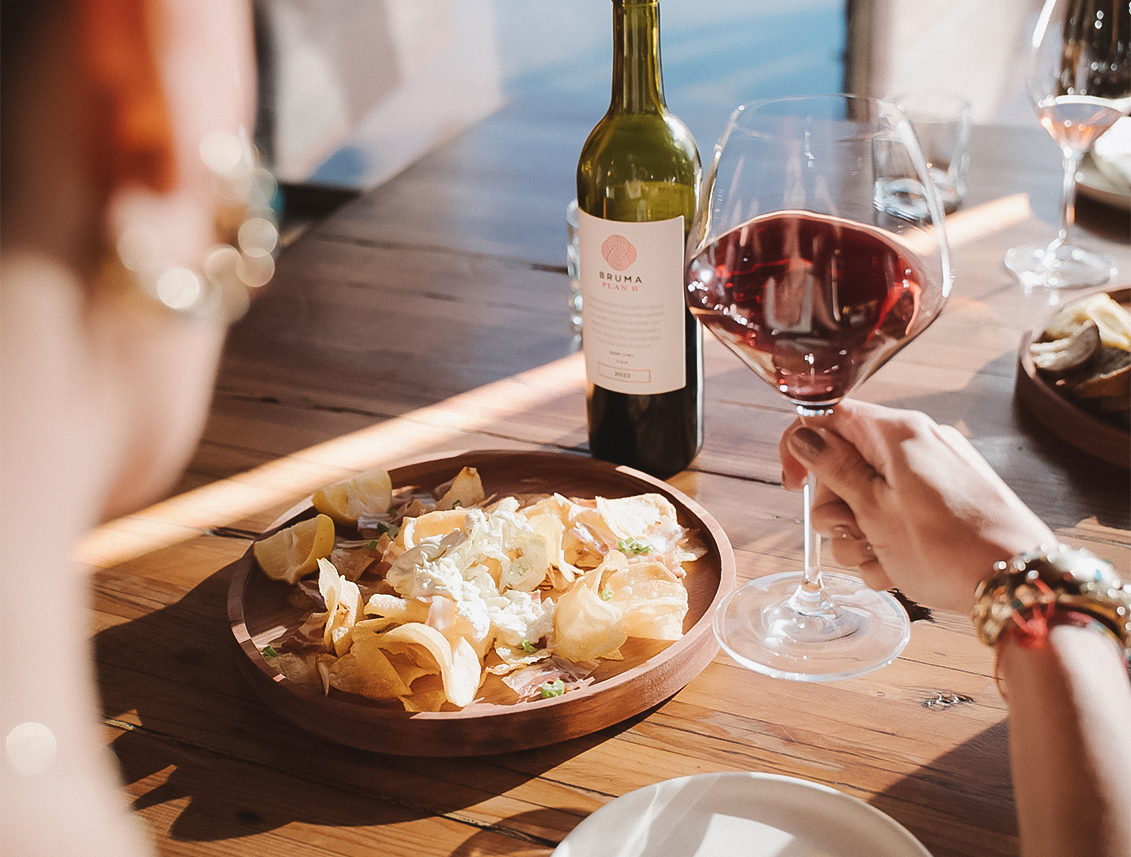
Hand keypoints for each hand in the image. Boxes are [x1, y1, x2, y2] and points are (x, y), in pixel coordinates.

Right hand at [779, 400, 1054, 612]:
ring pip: (868, 499)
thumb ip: (835, 469)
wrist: (1017, 582)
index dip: (801, 447)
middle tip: (851, 533)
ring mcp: (934, 477)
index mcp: (897, 434)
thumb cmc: (948, 546)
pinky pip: (898, 516)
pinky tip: (896, 569)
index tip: (793, 485)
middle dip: (836, 508)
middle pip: (845, 465)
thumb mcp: (875, 509)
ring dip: (860, 535)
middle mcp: (917, 446)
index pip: (829, 417)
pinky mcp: (947, 505)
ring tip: (879, 559)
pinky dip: (888, 543)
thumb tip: (804, 436)